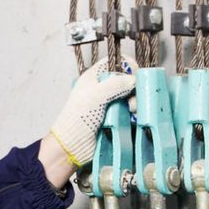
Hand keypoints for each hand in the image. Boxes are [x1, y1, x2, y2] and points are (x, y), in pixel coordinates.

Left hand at [46, 56, 137, 170]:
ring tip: (131, 110)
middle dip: (133, 87)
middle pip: (126, 80)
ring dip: (135, 102)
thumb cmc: (78, 118)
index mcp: (94, 78)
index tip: (136, 73)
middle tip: (133, 95)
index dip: (126, 65)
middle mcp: (102, 89)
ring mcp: (109, 104)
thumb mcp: (96, 95)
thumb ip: (115, 83)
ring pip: (130, 97)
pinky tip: (133, 118)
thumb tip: (133, 80)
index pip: (113, 62)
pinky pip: (130, 112)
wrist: (73, 145)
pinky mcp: (115, 119)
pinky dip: (134, 114)